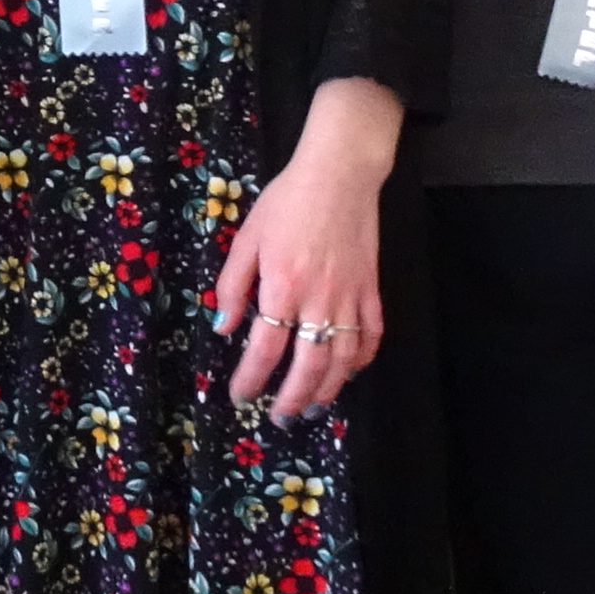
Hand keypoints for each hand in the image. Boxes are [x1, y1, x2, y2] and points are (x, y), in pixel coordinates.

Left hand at [212, 76, 397, 420]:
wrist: (339, 175)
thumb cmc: (286, 203)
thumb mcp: (247, 239)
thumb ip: (233, 286)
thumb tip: (222, 328)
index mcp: (282, 287)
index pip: (265, 348)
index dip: (252, 378)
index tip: (241, 395)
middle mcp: (318, 300)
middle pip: (308, 366)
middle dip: (292, 399)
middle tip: (279, 417)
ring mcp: (350, 298)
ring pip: (342, 359)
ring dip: (327, 389)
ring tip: (312, 407)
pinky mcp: (372, 291)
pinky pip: (371, 336)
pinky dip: (361, 361)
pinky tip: (348, 372)